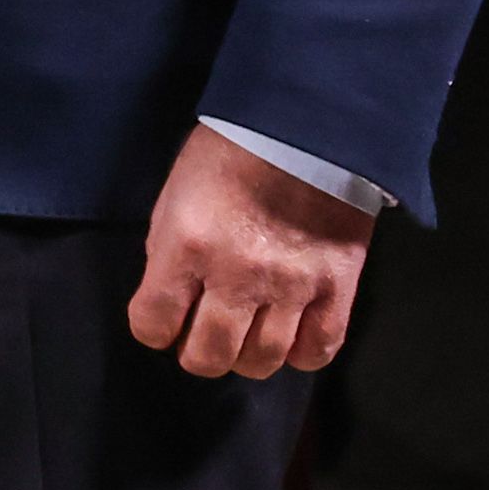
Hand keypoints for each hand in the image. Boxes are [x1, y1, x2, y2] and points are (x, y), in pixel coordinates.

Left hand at [126, 124, 372, 378]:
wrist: (303, 128)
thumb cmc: (228, 155)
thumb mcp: (175, 197)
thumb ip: (168, 252)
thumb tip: (170, 298)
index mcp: (186, 246)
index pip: (153, 323)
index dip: (152, 328)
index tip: (160, 320)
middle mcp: (237, 275)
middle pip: (209, 355)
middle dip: (196, 354)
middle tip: (200, 338)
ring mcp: (291, 286)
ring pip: (262, 361)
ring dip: (245, 358)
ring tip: (243, 340)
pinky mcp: (336, 288)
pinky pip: (317, 350)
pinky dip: (298, 355)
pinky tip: (287, 338)